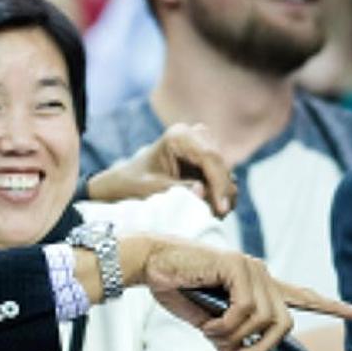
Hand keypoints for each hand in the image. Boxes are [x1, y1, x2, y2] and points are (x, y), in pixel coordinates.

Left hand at [86, 124, 236, 217]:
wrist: (126, 182)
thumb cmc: (133, 184)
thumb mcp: (150, 189)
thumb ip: (177, 189)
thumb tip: (203, 190)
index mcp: (178, 136)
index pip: (208, 156)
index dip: (219, 183)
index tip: (222, 208)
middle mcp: (195, 135)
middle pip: (221, 163)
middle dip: (222, 191)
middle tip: (219, 216)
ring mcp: (203, 145)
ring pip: (225, 171)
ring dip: (222, 194)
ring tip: (214, 216)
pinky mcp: (207, 159)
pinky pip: (221, 177)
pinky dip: (218, 193)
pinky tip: (212, 209)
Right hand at [116, 235, 351, 350]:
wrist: (151, 264)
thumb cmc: (176, 289)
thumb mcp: (207, 326)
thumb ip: (229, 345)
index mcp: (257, 286)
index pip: (301, 295)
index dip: (331, 306)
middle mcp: (261, 274)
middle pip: (284, 323)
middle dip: (263, 348)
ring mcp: (251, 268)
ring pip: (263, 320)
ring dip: (234, 338)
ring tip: (210, 334)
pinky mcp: (236, 265)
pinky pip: (245, 310)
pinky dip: (224, 325)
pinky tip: (207, 322)